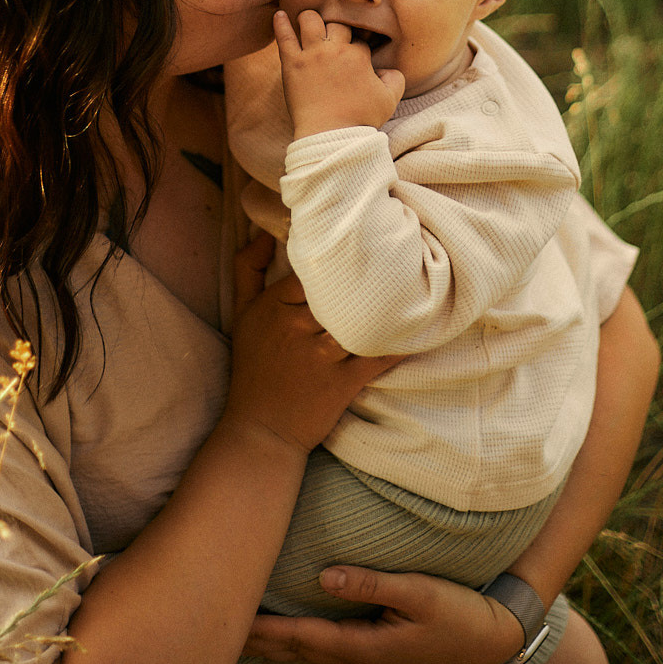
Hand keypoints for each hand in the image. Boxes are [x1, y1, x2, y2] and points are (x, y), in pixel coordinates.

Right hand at [225, 241, 398, 455]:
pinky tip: (420, 329)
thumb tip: (266, 233)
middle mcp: (296, 327)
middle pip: (340, 288)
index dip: (339, 253)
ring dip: (389, 303)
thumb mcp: (241, 314)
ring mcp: (321, 356)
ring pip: (361, 318)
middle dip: (366, 274)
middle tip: (396, 251)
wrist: (261, 430)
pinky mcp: (342, 383)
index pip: (315, 266)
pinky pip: (377, 357)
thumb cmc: (253, 367)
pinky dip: (400, 344)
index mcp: (274, 306)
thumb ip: (247, 268)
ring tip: (416, 282)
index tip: (362, 239)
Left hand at [244, 565, 524, 663]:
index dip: (262, 627)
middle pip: (292, 648)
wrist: (493, 636)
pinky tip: (284, 629)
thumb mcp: (420, 592)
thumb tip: (324, 574)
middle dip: (255, 637)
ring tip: (238, 627)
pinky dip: (293, 637)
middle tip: (214, 623)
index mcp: (361, 646)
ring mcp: (362, 654)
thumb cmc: (458, 612)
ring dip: (271, 639)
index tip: (228, 617)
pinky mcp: (371, 645)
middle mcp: (355, 655)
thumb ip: (372, 583)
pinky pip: (319, 643)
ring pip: (303, 649)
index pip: (298, 637)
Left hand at [275, 9, 404, 138]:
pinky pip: (284, 37)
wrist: (331, 136)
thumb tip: (385, 68)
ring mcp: (311, 55)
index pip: (358, 39)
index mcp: (358, 56)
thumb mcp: (390, 99)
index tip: (354, 52)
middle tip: (333, 37)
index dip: (357, 45)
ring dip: (311, 19)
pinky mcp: (292, 64)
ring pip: (310, 20)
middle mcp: (335, 50)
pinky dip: (280, 24)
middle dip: (337, 28)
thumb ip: (395, 78)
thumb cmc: (360, 119)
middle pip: (336, 23)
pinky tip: (279, 14)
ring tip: (309, 22)